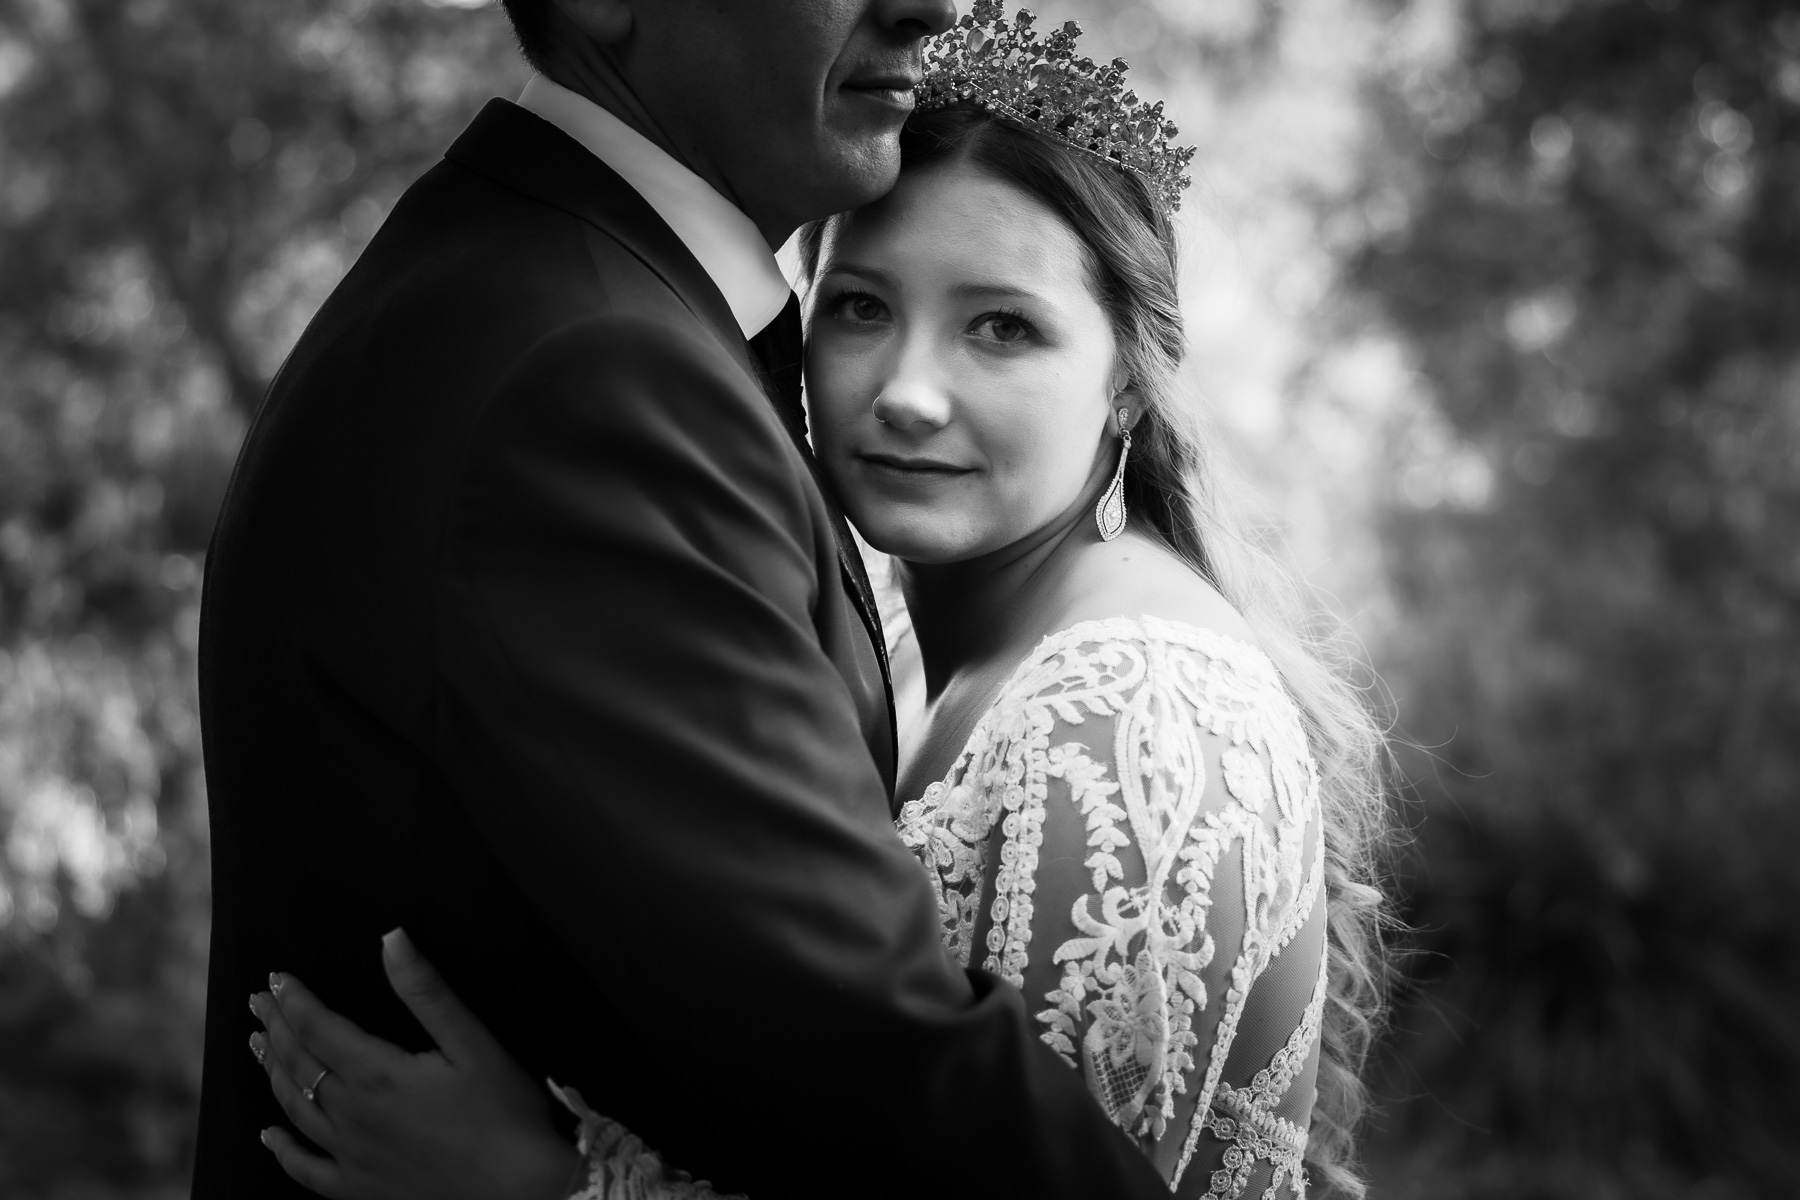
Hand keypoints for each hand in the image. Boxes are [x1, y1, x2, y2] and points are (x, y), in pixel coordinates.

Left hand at [249, 928, 580, 1199]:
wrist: (521, 1191)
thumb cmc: (505, 1114)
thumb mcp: (473, 1042)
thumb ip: (426, 991)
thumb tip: (392, 939)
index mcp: (377, 1074)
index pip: (318, 1027)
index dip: (295, 1000)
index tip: (277, 978)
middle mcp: (352, 1115)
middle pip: (299, 1063)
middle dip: (276, 1028)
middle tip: (259, 1002)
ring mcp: (352, 1156)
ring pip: (294, 1108)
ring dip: (272, 1073)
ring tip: (259, 1046)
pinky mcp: (362, 1188)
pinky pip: (307, 1171)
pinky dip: (284, 1151)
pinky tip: (270, 1136)